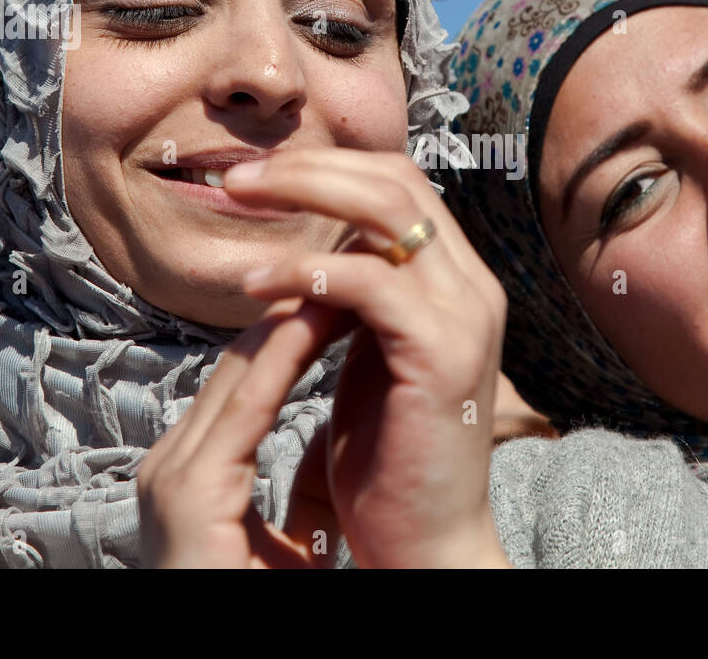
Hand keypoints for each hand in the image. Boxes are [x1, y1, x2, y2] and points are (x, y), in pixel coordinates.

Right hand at [137, 296, 351, 567]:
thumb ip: (306, 496)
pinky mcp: (192, 490)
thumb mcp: (287, 545)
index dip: (291, 334)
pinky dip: (285, 356)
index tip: (342, 304)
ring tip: (339, 280)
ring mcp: (174, 473)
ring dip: (293, 320)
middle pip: (238, 363)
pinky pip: (248, 406)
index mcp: (191, 472)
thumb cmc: (252, 603)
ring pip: (240, 371)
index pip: (244, 380)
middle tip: (344, 273)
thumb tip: (335, 449)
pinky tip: (317, 320)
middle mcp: (172, 463)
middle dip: (293, 314)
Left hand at [229, 148, 511, 567]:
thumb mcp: (369, 355)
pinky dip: (305, 271)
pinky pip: (370, 281)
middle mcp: (472, 286)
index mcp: (457, 282)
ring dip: (302, 195)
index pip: (399, 184)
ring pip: (387, 208)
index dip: (328, 167)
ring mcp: (465, 314)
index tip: (256, 177)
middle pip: (395, 178)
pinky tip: (256, 285)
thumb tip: (314, 246)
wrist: (425, 540)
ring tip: (237, 204)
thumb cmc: (388, 458)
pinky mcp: (442, 352)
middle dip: (308, 167)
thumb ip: (355, 298)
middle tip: (235, 176)